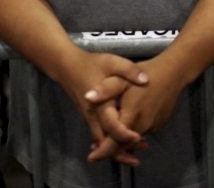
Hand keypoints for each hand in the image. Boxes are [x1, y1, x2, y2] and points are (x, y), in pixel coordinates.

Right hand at [52, 49, 149, 165]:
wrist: (68, 68)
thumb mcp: (112, 62)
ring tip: (138, 151)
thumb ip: (129, 70)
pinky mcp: (90, 120)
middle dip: (122, 150)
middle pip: (105, 141)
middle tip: (141, 151)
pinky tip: (125, 142)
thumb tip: (145, 80)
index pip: (111, 124)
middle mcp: (93, 116)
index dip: (124, 133)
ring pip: (102, 141)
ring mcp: (90, 119)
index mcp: (100, 103)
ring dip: (117, 149)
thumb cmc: (92, 64)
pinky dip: (112, 143)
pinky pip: (100, 136)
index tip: (138, 137)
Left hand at [87, 55, 188, 162]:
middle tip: (94, 147)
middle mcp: (143, 126)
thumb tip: (86, 97)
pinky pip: (142, 132)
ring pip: (133, 140)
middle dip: (109, 149)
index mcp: (132, 115)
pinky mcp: (159, 125)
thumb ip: (105, 89)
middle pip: (123, 145)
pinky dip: (132, 133)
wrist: (173, 72)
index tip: (91, 158)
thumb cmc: (146, 73)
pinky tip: (127, 125)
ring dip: (121, 141)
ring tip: (109, 136)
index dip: (103, 152)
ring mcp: (153, 126)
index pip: (115, 142)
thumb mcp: (122, 78)